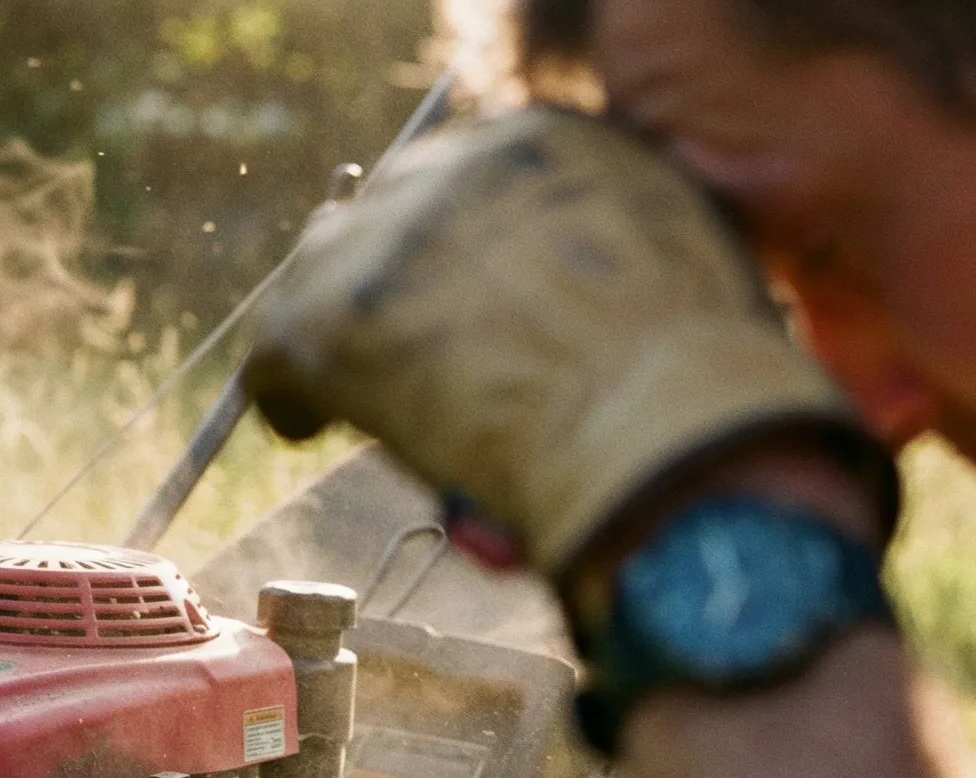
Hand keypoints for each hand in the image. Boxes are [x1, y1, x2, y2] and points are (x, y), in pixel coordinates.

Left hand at [243, 105, 896, 587]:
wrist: (660, 435)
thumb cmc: (699, 385)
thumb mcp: (677, 271)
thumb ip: (619, 261)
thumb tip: (588, 306)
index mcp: (548, 144)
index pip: (469, 184)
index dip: (455, 253)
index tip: (460, 302)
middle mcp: (455, 166)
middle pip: (388, 214)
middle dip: (394, 281)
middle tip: (403, 348)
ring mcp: (381, 238)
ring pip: (324, 273)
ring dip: (339, 332)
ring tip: (354, 393)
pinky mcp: (324, 316)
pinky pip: (276, 355)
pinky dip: (291, 398)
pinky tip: (307, 429)